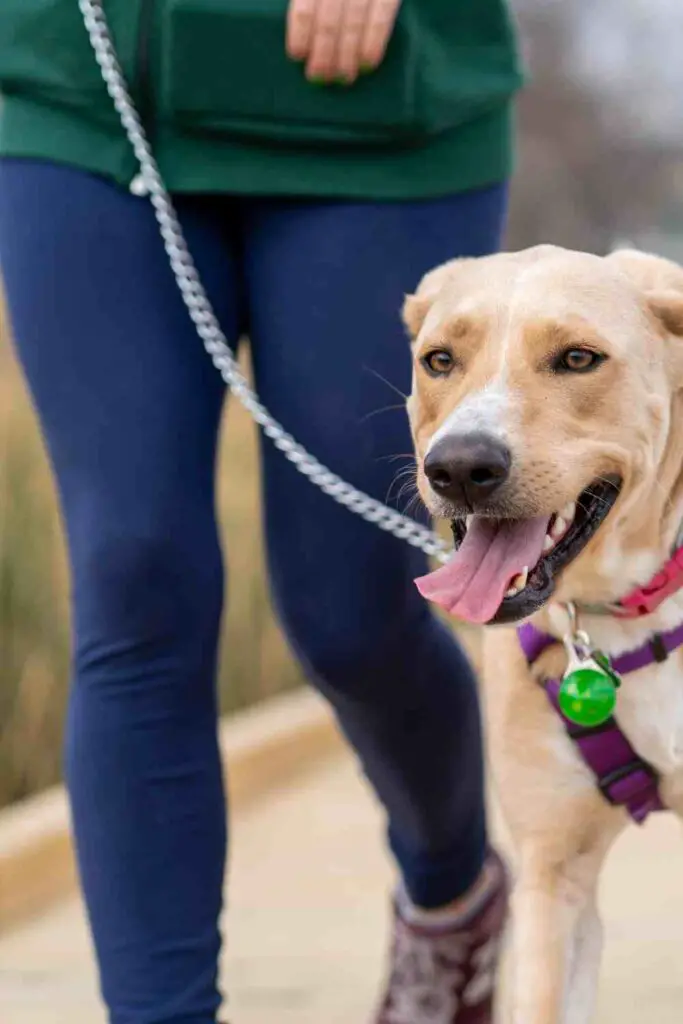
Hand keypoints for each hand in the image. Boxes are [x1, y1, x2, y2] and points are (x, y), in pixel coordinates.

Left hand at [286, 0, 401, 83]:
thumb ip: (309, 2)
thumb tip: (301, 37)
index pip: (305, 5)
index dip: (300, 31)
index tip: (298, 55)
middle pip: (329, 18)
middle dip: (323, 52)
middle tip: (319, 78)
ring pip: (354, 21)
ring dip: (346, 55)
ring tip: (342, 79)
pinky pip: (383, 15)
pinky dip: (375, 41)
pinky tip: (367, 64)